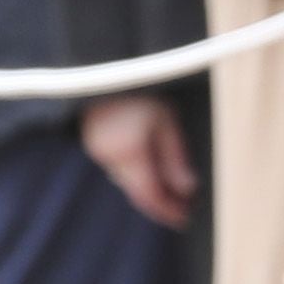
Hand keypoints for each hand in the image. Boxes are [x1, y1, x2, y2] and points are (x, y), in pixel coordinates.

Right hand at [80, 92, 197, 228]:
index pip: (149, 195)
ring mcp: (99, 150)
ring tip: (173, 192)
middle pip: (136, 192)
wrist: (103, 64)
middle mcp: (109, 157)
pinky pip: (119, 168)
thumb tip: (188, 189)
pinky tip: (152, 172)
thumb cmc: (141, 86)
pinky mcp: (96, 142)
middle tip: (183, 210)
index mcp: (128, 152)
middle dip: (160, 204)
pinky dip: (137, 176)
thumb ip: (176, 157)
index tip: (185, 219)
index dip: (167, 211)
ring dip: (149, 190)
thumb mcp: (166, 119)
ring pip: (127, 181)